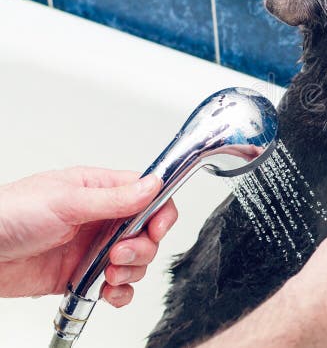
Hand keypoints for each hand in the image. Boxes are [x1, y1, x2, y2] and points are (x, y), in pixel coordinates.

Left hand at [0, 167, 177, 306]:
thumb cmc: (9, 214)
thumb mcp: (66, 201)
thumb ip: (113, 198)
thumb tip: (153, 185)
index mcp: (99, 190)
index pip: (148, 194)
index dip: (160, 212)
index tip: (156, 228)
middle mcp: (100, 218)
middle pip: (147, 232)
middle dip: (142, 247)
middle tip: (119, 253)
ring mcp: (92, 248)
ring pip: (136, 261)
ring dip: (131, 271)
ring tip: (109, 272)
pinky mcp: (82, 274)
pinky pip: (117, 286)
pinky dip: (121, 292)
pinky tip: (108, 290)